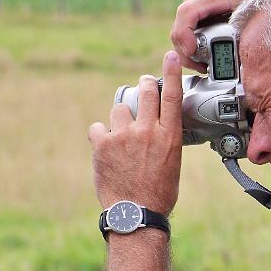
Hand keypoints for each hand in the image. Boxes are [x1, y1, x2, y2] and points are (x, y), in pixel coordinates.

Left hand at [88, 51, 183, 215]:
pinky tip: (105, 148)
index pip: (172, 96)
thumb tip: (158, 126)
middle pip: (145, 92)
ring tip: (122, 136)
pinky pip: (98, 128)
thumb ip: (164, 139)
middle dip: (144, 84)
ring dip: (120, 117)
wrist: (136, 213)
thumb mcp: (172, 163)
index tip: (170, 56)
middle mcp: (148, 131)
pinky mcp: (102, 144)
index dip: (171, 72)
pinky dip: (101, 135)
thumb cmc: (158, 193)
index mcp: (169, 136)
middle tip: (143, 85)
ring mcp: (124, 135)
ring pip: (119, 109)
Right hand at [170, 0, 270, 71]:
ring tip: (203, 66)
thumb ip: (247, 26)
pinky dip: (192, 44)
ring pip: (181, 29)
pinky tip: (203, 57)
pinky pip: (188, 28)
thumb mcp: (255, 9)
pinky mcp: (198, 10)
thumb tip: (242, 51)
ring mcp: (196, 2)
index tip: (192, 52)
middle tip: (201, 68)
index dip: (184, 34)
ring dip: (188, 50)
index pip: (187, 13)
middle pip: (179, 26)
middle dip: (186, 51)